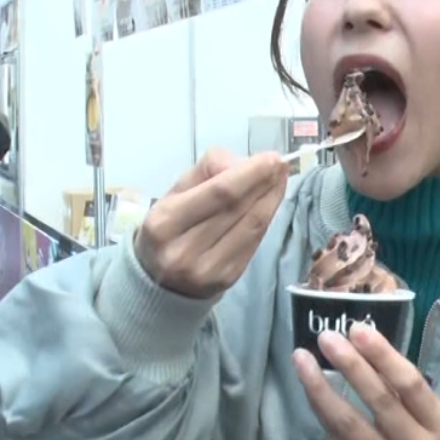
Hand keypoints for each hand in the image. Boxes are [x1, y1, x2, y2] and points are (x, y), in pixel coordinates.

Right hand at [134, 148, 287, 298]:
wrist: (159, 281)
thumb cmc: (169, 228)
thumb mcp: (174, 193)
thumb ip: (206, 170)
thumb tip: (243, 163)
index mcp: (165, 223)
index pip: (218, 193)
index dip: (250, 173)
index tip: (270, 157)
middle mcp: (184, 250)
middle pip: (237, 207)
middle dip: (264, 181)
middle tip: (280, 163)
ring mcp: (208, 269)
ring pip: (252, 225)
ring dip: (272, 197)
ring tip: (280, 178)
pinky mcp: (227, 278)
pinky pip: (255, 241)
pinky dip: (267, 217)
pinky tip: (271, 201)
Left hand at [294, 323, 439, 439]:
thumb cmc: (416, 435)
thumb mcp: (423, 413)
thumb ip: (398, 383)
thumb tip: (360, 339)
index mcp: (437, 423)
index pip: (410, 385)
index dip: (383, 356)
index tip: (359, 330)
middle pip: (380, 401)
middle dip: (352, 365)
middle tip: (328, 338)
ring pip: (349, 422)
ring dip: (321, 387)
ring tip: (302, 358)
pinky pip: (334, 434)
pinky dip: (319, 405)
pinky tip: (307, 383)